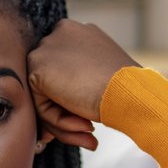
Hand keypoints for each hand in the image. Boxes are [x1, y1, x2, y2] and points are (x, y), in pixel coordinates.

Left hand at [29, 19, 139, 150]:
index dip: (72, 100)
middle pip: (52, 83)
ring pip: (45, 97)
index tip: (85, 123)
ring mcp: (47, 47)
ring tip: (90, 133)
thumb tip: (65, 108)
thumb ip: (81, 84)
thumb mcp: (104, 77)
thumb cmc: (127, 89)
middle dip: (65, 114)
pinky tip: (85, 125)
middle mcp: (60, 33)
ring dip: (65, 122)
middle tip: (86, 134)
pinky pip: (41, 105)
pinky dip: (60, 123)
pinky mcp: (37, 66)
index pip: (65, 71)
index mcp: (79, 33)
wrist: (130, 92)